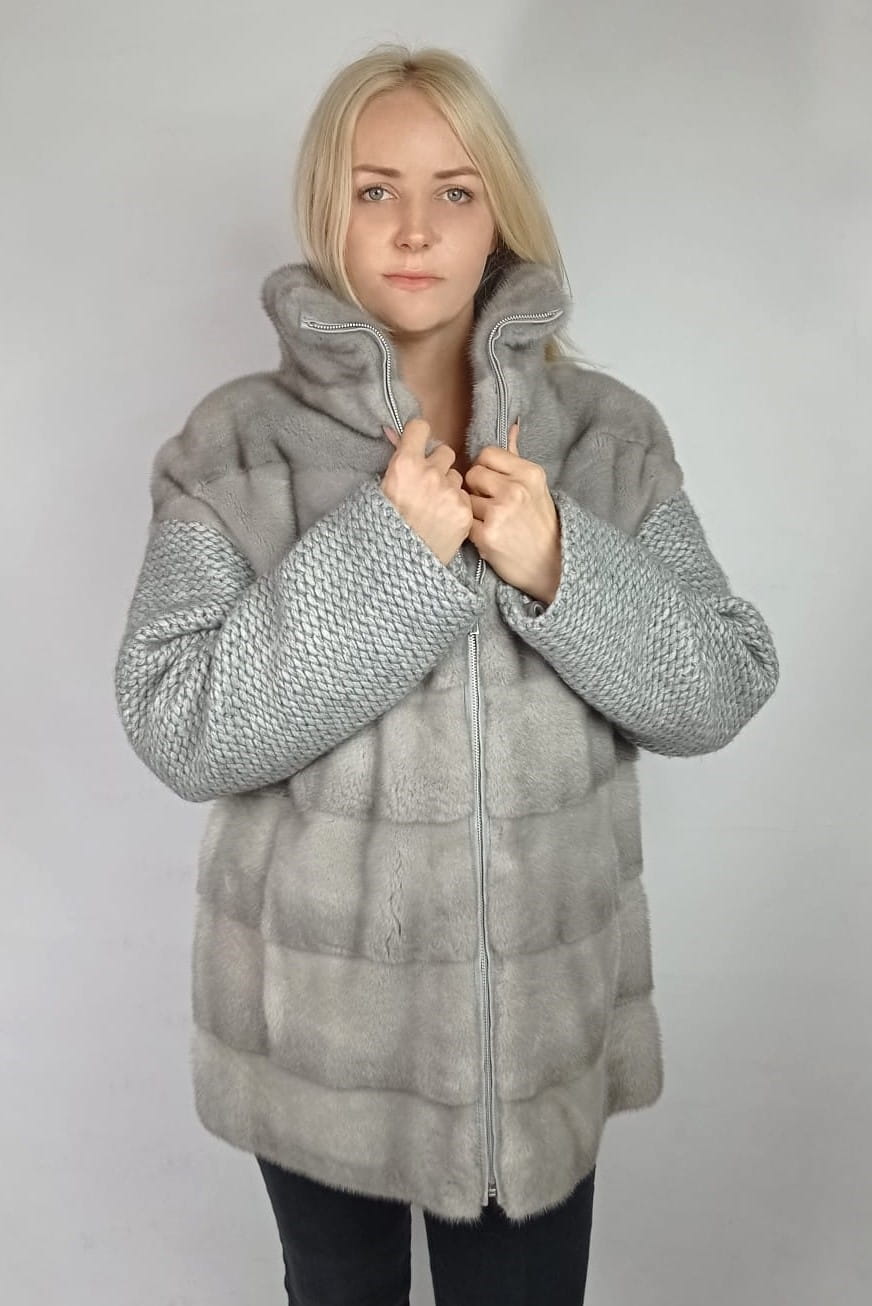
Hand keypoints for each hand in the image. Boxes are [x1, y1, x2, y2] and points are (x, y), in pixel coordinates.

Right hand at [380, 418, 472, 566]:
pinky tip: (443, 521)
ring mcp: (449, 493)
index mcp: (404, 464)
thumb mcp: (380, 490)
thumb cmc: (383, 528)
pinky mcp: (464, 511)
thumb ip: (396, 464)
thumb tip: (398, 438)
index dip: (420, 435)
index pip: (420, 428)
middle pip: (445, 452)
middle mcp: (430, 473)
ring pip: (457, 477)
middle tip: (428, 485)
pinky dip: (456, 507)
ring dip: (449, 487)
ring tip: (435, 508)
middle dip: (438, 465)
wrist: (399, 565)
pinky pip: (464, 498)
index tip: (419, 442)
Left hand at [463, 421, 560, 603]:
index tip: (492, 485)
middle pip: (472, 474)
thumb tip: (510, 426)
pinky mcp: (486, 536)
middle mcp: (516, 490)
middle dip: (475, 489)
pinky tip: (485, 536)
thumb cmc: (540, 524)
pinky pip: (463, 522)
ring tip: (488, 522)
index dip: (484, 469)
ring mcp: (500, 513)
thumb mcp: (535, 487)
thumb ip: (516, 457)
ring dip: (470, 511)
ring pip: (464, 498)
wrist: (551, 565)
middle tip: (488, 505)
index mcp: (529, 473)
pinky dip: (469, 530)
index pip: (486, 454)